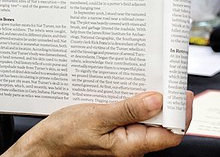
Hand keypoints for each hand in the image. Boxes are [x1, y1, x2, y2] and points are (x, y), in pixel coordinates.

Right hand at [4, 90, 193, 156]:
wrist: (45, 144)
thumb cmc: (64, 134)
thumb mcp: (96, 117)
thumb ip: (128, 110)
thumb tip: (157, 100)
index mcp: (130, 146)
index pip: (170, 133)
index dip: (180, 112)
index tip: (179, 90)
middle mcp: (131, 145)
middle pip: (161, 125)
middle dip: (164, 101)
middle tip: (161, 77)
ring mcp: (123, 139)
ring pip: (146, 119)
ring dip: (146, 100)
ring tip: (141, 80)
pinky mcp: (114, 132)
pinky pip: (131, 118)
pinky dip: (132, 103)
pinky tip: (125, 90)